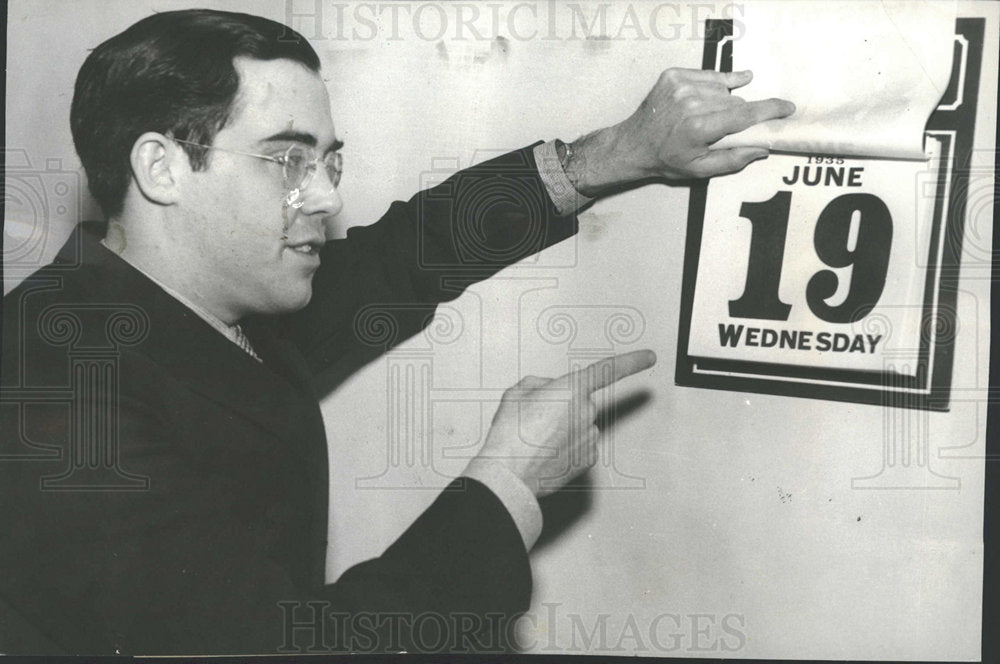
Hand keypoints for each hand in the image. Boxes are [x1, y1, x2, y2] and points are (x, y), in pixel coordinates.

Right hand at [478, 349, 656, 497]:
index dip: (631, 361)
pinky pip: (580, 445)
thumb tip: (548, 390)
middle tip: (535, 419)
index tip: (648, 357)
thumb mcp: (517, 392)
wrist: (510, 474)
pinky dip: (566, 447)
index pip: (608, 370)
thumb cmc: (510, 434)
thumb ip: (539, 383)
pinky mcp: (587, 459)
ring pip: (579, 424)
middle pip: (579, 401)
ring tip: (537, 439)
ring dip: (563, 428)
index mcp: (572, 389)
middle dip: (563, 406)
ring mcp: (589, 437)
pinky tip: (546, 452)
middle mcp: (586, 412)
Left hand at [567, 69, 795, 192]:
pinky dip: (713, 85)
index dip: (769, 110)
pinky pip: (708, 75)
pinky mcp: (673, 75)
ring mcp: (681, 85)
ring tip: (709, 115)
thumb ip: (733, 160)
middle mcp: (691, 102)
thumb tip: (762, 149)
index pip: (745, 114)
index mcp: (699, 127)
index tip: (787, 107)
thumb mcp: (700, 170)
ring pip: (723, 88)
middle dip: (738, 114)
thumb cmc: (666, 159)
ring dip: (724, 100)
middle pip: (735, 101)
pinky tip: (715, 92)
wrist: (634, 145)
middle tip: (723, 128)